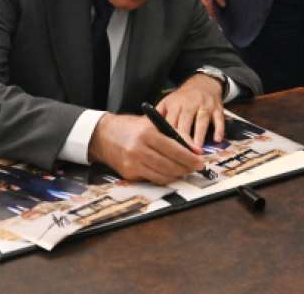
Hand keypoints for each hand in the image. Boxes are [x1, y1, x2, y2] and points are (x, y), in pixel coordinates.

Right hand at [88, 113, 204, 184]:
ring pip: (162, 176)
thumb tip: (193, 149)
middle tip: (196, 168)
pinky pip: (152, 179)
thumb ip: (172, 134)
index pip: (174, 148)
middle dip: (186, 168)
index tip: (200, 160)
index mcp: (146, 133)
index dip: (189, 157)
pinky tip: (170, 173)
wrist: (103, 135)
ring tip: (185, 171)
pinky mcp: (129, 174)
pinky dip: (164, 178)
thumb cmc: (131, 127)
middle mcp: (139, 149)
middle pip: (169, 165)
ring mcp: (132, 163)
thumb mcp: (151, 124)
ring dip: (177, 175)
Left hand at [156, 73, 225, 147]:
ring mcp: (204, 105)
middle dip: (184, 137)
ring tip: (197, 150)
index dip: (168, 135)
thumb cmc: (182, 98)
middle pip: (185, 121)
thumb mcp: (168, 102)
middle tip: (183, 154)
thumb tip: (144, 131)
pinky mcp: (217, 108)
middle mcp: (189, 104)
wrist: (203, 83)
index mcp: (174, 104)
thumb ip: (158, 116)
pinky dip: (219, 129)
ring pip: (201, 120)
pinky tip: (217, 140)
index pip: (170, 121)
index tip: (166, 149)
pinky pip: (219, 119)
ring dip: (200, 135)